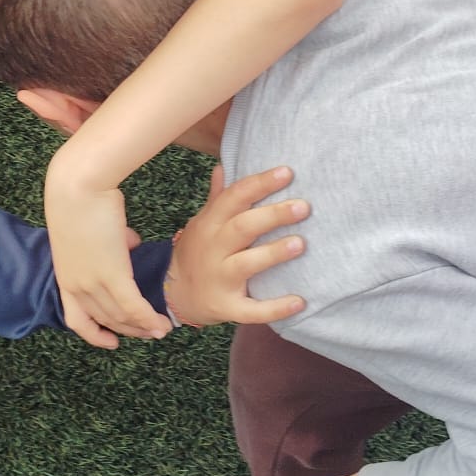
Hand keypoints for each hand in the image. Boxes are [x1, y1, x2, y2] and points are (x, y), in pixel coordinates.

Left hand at [45, 162, 171, 350]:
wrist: (78, 186)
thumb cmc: (81, 196)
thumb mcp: (89, 228)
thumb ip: (109, 242)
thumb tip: (129, 242)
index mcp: (65, 277)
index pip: (77, 319)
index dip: (94, 334)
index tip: (111, 340)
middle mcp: (76, 286)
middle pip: (105, 320)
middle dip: (129, 330)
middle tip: (149, 332)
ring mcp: (93, 283)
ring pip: (121, 317)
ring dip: (143, 327)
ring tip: (161, 329)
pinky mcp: (112, 275)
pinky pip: (133, 307)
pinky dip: (149, 319)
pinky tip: (162, 323)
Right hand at [165, 164, 309, 328]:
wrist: (172, 294)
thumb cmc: (197, 252)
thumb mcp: (202, 224)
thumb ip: (217, 199)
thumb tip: (223, 166)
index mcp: (209, 224)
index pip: (234, 198)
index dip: (259, 184)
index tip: (287, 172)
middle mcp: (213, 249)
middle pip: (242, 228)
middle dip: (273, 216)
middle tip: (304, 207)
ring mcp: (219, 279)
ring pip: (246, 264)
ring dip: (273, 253)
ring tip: (300, 244)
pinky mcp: (226, 307)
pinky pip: (251, 309)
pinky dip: (276, 307)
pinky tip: (300, 301)